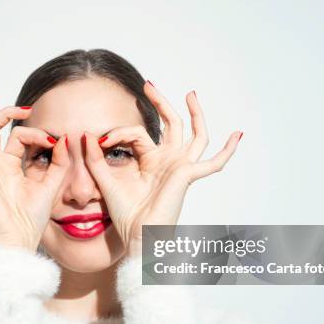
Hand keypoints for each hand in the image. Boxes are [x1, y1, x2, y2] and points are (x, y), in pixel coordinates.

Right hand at [0, 96, 68, 251]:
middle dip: (6, 113)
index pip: (17, 136)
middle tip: (25, 108)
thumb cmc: (31, 218)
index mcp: (8, 165)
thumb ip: (58, 162)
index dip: (35, 133)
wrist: (20, 238)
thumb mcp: (51, 184)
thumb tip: (63, 138)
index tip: (53, 141)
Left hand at [84, 86, 241, 256]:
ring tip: (190, 94)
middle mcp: (168, 161)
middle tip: (148, 85)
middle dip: (161, 103)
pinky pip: (213, 163)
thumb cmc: (125, 216)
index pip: (138, 133)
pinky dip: (227, 150)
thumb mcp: (105, 181)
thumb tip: (85, 135)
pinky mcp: (187, 176)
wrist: (136, 238)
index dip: (118, 132)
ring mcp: (180, 167)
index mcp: (150, 162)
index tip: (100, 139)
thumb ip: (95, 159)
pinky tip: (237, 135)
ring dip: (195, 114)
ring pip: (195, 135)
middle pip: (171, 125)